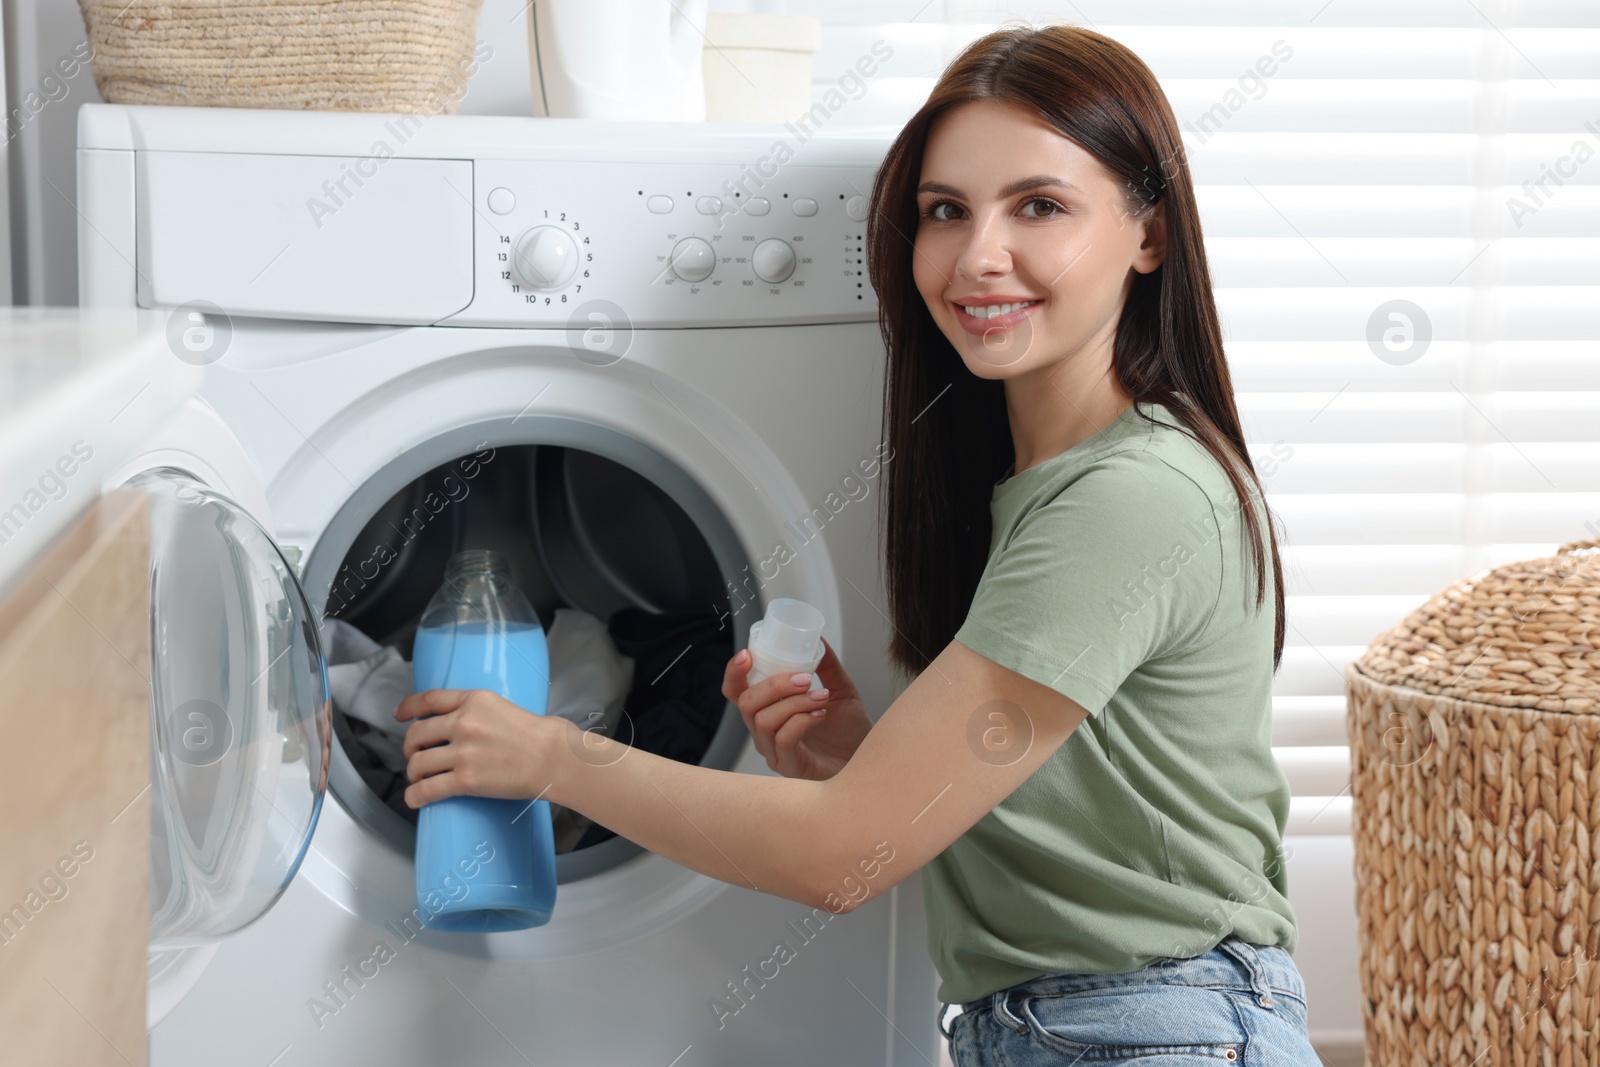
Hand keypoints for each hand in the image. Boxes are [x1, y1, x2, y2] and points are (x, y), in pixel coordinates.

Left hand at [394, 689, 560, 807]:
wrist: (557, 759)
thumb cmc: (546, 736)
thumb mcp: (510, 707)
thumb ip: (487, 712)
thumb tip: (484, 724)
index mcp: (474, 700)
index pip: (429, 700)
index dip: (408, 708)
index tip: (399, 715)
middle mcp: (463, 723)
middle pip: (417, 734)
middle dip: (411, 748)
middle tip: (416, 756)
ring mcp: (462, 752)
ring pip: (418, 763)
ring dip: (414, 773)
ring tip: (419, 779)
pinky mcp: (466, 780)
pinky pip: (427, 790)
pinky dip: (415, 796)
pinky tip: (414, 800)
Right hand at [722, 637, 872, 780]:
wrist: (870, 763)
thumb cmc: (851, 734)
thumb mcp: (840, 690)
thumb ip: (827, 666)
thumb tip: (819, 639)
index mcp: (770, 711)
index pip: (737, 692)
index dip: (734, 673)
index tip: (748, 655)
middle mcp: (765, 733)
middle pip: (746, 704)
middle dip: (773, 685)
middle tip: (804, 679)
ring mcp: (775, 752)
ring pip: (763, 720)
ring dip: (794, 702)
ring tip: (822, 697)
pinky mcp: (789, 768)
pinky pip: (783, 740)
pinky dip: (801, 721)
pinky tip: (820, 715)